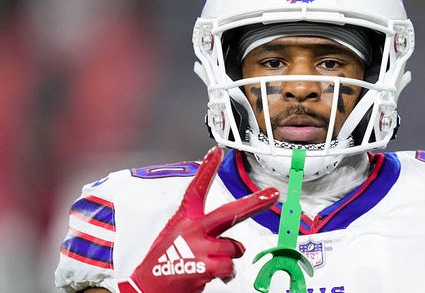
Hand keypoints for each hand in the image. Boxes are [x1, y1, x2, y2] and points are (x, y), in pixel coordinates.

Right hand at [118, 147, 278, 292]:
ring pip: (234, 247)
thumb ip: (203, 233)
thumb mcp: (176, 237)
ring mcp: (199, 246)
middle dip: (254, 203)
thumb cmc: (163, 264)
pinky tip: (208, 274)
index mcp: (184, 219)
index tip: (216, 151)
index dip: (207, 169)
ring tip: (207, 263)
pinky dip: (225, 273)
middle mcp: (192, 229)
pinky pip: (229, 266)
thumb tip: (231, 242)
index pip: (196, 189)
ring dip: (227, 258)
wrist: (146, 288)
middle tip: (272, 195)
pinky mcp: (204, 265)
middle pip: (230, 213)